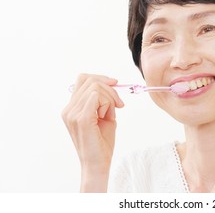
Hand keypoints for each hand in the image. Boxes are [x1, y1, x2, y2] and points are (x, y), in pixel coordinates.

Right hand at [61, 74, 123, 191]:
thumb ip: (104, 100)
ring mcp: (73, 113)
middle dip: (109, 88)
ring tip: (112, 112)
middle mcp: (69, 109)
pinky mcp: (81, 118)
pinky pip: (95, 96)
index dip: (100, 78)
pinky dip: (107, 102)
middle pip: (90, 80)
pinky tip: (107, 115)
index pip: (83, 79)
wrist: (98, 163)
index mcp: (71, 108)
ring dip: (110, 97)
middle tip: (119, 104)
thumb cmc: (102, 142)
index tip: (115, 84)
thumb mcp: (104, 115)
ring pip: (95, 88)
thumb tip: (111, 84)